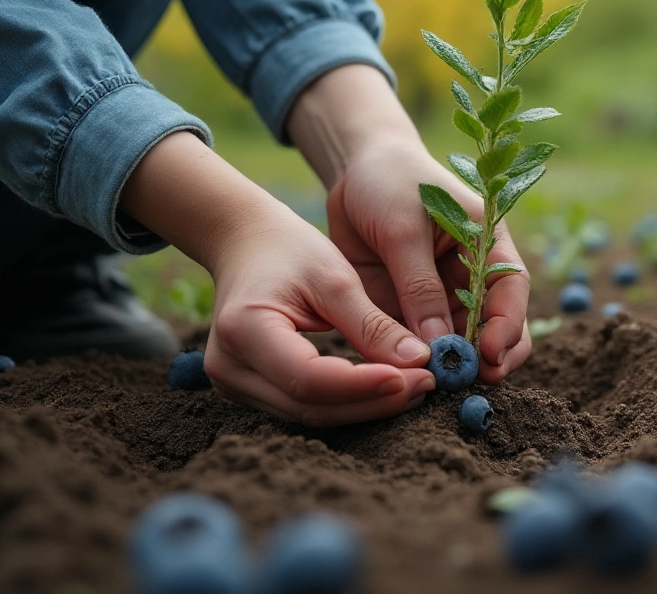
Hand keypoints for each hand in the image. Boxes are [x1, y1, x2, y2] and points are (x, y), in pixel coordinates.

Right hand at [121, 132, 435, 425]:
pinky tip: (386, 387)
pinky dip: (348, 402)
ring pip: (309, 414)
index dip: (364, 385)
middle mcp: (229, 367)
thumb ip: (373, 324)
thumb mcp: (335, 277)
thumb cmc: (289, 249)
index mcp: (245, 329)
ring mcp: (234, 383)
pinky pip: (304, 406)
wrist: (244, 243)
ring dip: (365, 407)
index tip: (417, 376)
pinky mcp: (250, 389)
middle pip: (310, 406)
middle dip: (373, 401)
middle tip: (427, 384)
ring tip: (415, 386)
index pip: (308, 378)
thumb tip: (419, 362)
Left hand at [325, 144, 531, 383]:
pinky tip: (410, 378)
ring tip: (438, 386)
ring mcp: (442, 296)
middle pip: (496, 324)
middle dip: (491, 356)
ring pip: (460, 342)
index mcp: (487, 243)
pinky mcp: (410, 310)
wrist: (355, 170)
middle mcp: (472, 275)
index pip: (511, 288)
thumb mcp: (403, 228)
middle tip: (472, 382)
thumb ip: (418, 284)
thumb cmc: (390, 182)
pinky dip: (419, 363)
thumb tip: (435, 344)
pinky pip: (421, 344)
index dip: (508, 324)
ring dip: (453, 365)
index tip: (492, 353)